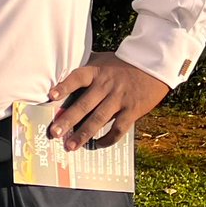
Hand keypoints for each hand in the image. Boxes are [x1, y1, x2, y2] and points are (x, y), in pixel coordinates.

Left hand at [48, 52, 168, 150]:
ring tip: (70, 146)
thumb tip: (63, 68)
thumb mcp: (102, 60)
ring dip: (83, 134)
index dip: (64, 86)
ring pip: (99, 119)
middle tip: (54, 132)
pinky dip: (107, 139)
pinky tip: (97, 145)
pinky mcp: (132, 110)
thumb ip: (86, 66)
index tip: (51, 95)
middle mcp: (106, 86)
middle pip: (84, 104)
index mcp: (96, 72)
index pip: (77, 78)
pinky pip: (118, 128)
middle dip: (68, 119)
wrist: (154, 64)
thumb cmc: (122, 64)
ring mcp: (119, 99)